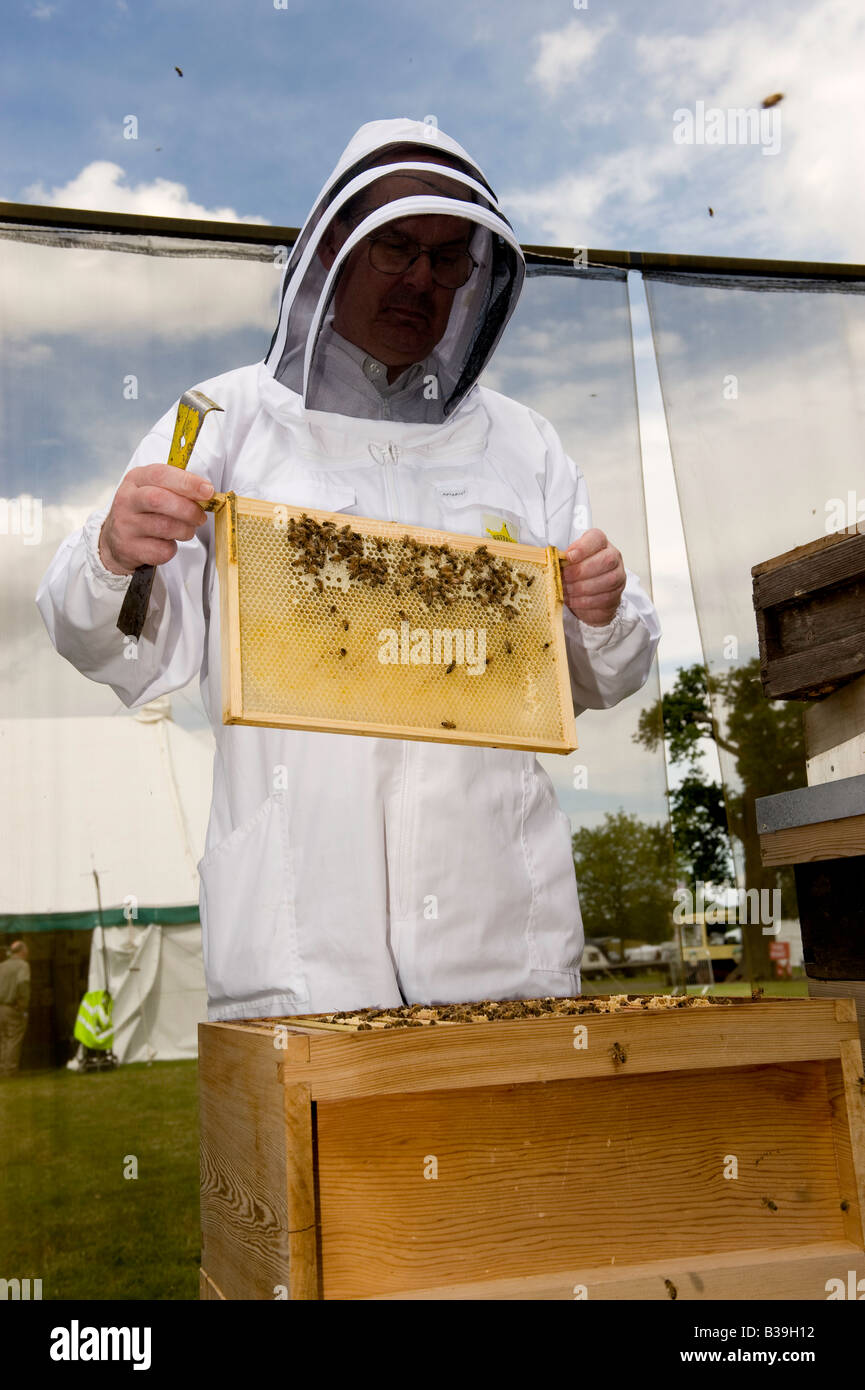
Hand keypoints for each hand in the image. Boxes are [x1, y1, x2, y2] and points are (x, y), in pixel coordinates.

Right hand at [99, 464, 213, 574]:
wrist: (116, 539)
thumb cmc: (144, 511)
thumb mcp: (153, 488)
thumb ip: (177, 487)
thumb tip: (206, 492)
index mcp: (136, 479)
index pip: (160, 474)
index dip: (187, 482)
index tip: (208, 491)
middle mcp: (126, 500)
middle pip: (160, 500)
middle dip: (188, 509)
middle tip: (200, 517)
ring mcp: (125, 525)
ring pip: (165, 527)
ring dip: (185, 530)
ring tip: (187, 530)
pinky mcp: (130, 548)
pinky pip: (162, 550)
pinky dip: (172, 548)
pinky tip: (168, 543)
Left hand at [561, 529, 625, 626]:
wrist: (584, 593)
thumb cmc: (575, 572)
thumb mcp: (566, 560)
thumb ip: (561, 557)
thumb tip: (550, 560)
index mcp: (600, 544)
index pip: (597, 538)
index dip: (583, 547)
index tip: (569, 556)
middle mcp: (613, 558)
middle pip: (607, 560)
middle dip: (582, 571)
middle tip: (565, 577)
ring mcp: (618, 578)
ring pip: (608, 581)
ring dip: (583, 588)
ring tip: (567, 590)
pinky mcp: (615, 597)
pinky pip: (604, 600)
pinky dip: (585, 602)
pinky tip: (573, 600)